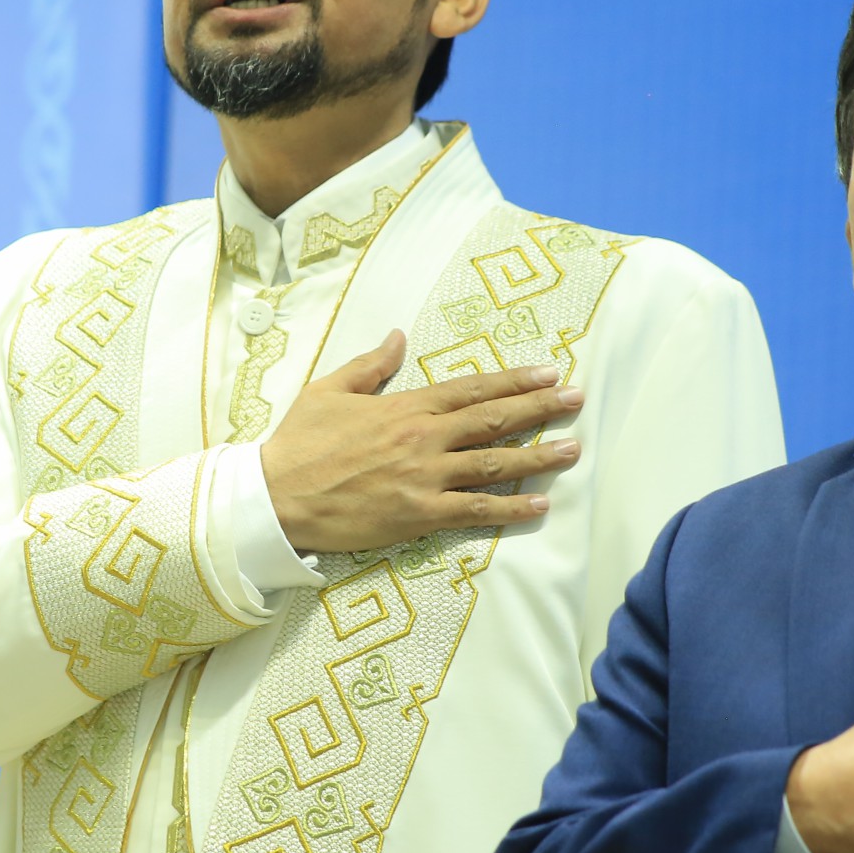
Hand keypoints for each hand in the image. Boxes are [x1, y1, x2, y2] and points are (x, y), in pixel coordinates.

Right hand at [259, 330, 583, 553]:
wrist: (276, 497)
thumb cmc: (299, 443)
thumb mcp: (330, 389)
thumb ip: (370, 365)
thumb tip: (396, 337)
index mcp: (406, 406)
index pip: (472, 389)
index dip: (514, 380)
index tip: (548, 374)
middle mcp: (424, 438)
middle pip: (494, 421)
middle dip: (540, 409)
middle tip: (577, 400)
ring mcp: (425, 478)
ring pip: (494, 465)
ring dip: (537, 457)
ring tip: (572, 450)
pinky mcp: (419, 515)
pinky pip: (474, 512)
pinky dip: (510, 509)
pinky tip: (539, 506)